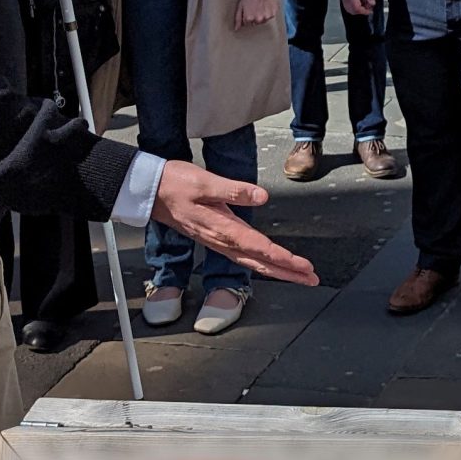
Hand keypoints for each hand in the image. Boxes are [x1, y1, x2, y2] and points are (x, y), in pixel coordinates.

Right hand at [149, 162, 316, 284]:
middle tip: (310, 278)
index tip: (303, 266)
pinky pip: (242, 256)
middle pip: (260, 262)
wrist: (150, 191)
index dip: (283, 258)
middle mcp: (221, 239)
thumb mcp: (205, 181)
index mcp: (222, 227)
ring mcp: (217, 241)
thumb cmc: (175, 184)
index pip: (260, 247)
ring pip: (252, 262)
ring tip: (298, 275)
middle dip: (287, 272)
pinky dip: (260, 263)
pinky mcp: (215, 237)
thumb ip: (234, 190)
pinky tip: (269, 264)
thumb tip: (261, 196)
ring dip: (277, 270)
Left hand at [233, 0, 279, 28]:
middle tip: (255, 6)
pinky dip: (268, 12)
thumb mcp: (240, 5)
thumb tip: (236, 28)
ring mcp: (266, 17)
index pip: (247, 23)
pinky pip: (270, 16)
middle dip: (254, 16)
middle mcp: (258, 19)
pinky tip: (266, 5)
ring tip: (260, 5)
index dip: (247, 15)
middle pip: (255, 22)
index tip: (249, 8)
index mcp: (249, 18)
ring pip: (263, 20)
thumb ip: (238, 18)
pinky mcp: (273, 13)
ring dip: (262, 15)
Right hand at [339, 0, 377, 18]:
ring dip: (357, 8)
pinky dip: (354, 4)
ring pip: (348, 8)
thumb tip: (372, 3)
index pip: (356, 8)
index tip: (370, 10)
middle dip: (361, 11)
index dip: (364, 11)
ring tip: (365, 0)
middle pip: (351, 10)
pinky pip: (347, 3)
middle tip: (368, 5)